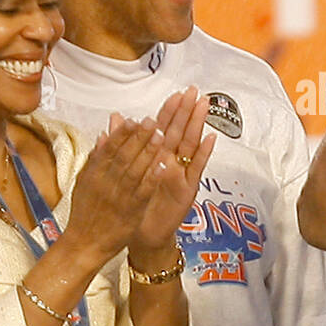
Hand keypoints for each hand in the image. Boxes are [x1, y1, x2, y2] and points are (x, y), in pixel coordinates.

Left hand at [124, 87, 215, 266]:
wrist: (143, 234)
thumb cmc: (135, 203)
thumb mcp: (127, 172)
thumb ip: (122, 144)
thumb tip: (115, 119)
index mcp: (155, 157)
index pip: (163, 128)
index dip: (170, 110)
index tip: (177, 93)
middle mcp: (171, 162)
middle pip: (180, 131)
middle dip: (187, 111)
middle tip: (196, 92)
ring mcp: (181, 174)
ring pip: (190, 145)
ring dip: (198, 125)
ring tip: (204, 107)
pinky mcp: (187, 189)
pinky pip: (196, 169)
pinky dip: (203, 153)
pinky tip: (211, 138)